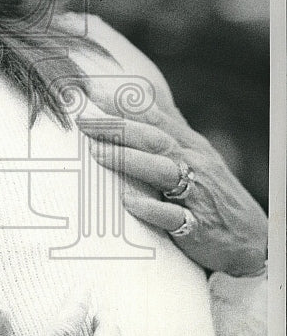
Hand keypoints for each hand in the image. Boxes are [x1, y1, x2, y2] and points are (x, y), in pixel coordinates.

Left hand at [78, 91, 267, 277]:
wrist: (254, 241)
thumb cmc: (215, 195)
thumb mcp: (198, 157)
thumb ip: (172, 132)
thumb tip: (146, 101)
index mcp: (191, 146)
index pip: (155, 118)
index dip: (124, 105)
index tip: (91, 94)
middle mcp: (194, 164)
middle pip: (154, 138)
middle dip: (118, 127)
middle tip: (82, 120)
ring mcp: (197, 195)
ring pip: (162, 170)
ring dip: (129, 159)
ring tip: (96, 152)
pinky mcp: (197, 226)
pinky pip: (173, 216)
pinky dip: (150, 208)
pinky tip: (127, 202)